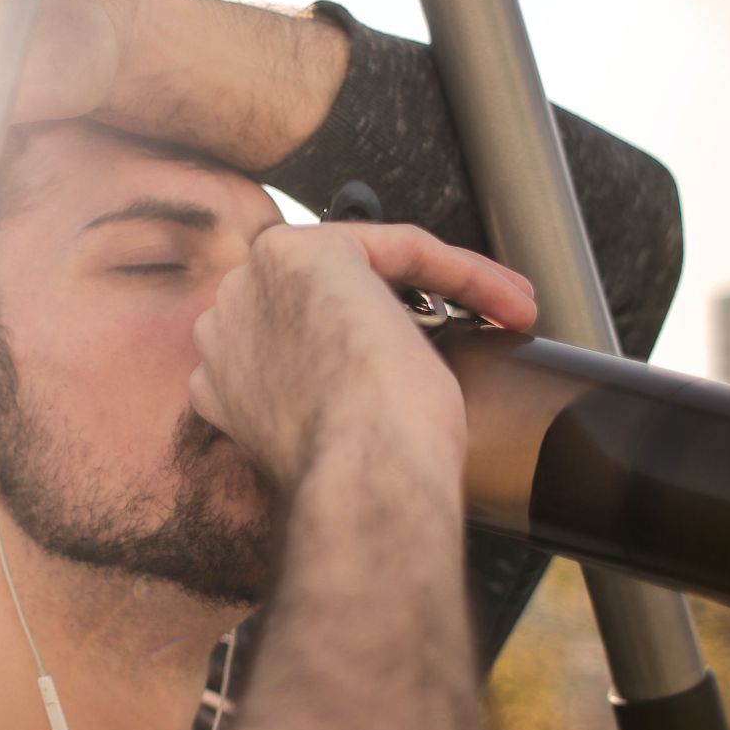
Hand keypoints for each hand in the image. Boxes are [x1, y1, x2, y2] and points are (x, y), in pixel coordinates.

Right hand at [188, 223, 536, 490]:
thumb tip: (368, 387)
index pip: (301, 338)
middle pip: (327, 297)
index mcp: (219, 381)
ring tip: (506, 311)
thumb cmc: (358, 482)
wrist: (360, 480)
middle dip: (402, 305)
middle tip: (472, 331)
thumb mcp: (326, 441)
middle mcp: (222, 326)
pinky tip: (511, 301)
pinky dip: (465, 272)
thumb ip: (320, 402)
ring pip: (370, 266)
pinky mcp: (304, 253)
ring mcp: (255, 285)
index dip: (367, 349)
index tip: (419, 373)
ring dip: (447, 282)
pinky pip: (403, 247)